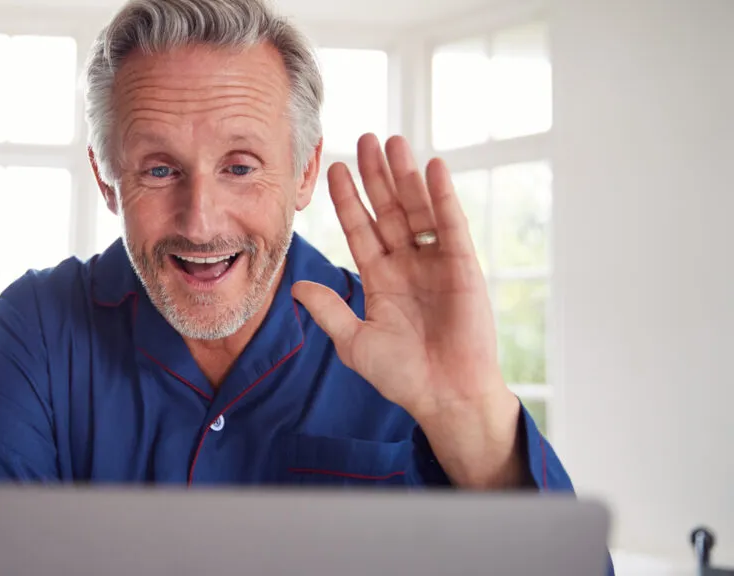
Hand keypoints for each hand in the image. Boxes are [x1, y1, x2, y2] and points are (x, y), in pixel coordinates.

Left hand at [292, 134, 524, 488]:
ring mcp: (435, 262)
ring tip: (393, 142)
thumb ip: (328, 310)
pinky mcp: (463, 266)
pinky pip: (450, 224)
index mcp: (380, 278)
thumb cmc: (402, 375)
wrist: (444, 396)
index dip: (348, 200)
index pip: (360, 229)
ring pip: (417, 209)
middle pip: (388, 209)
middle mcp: (407, 264)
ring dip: (405, 176)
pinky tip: (432, 168)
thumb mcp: (354, 341)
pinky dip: (441, 197)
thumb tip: (295, 286)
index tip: (335, 169)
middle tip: (365, 139)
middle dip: (376, 176)